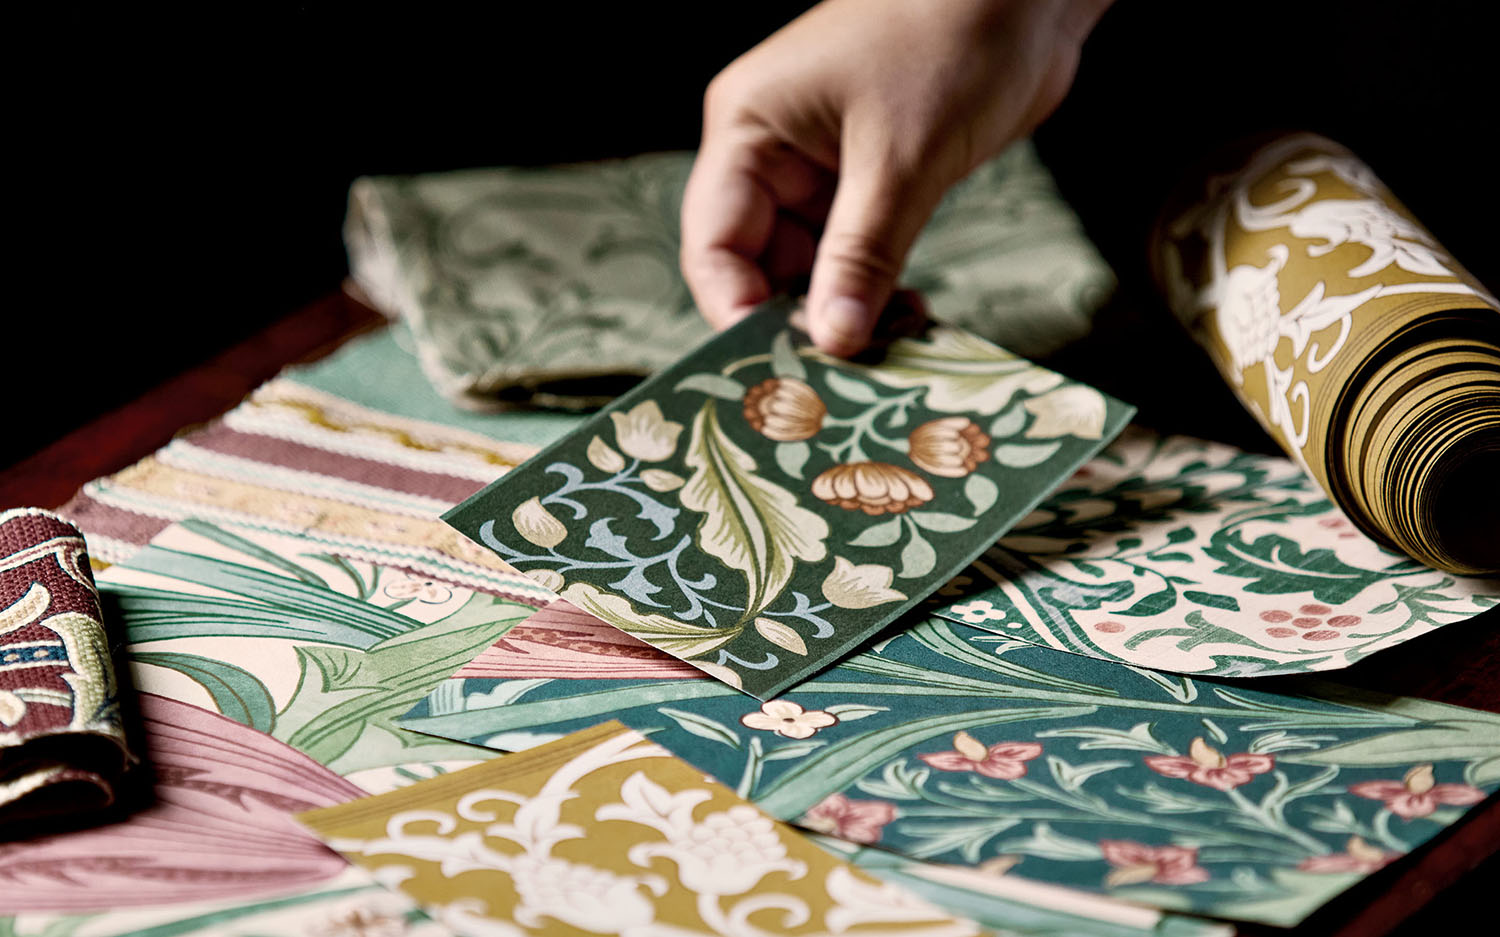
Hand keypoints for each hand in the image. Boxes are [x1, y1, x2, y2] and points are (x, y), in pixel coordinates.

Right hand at [681, 0, 1110, 354]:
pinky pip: (855, 253)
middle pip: (758, 265)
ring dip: (843, 313)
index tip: (777, 373)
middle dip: (797, 321)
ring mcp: (821, 166)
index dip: (737, 313)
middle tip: (840, 378)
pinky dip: (876, 291)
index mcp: (748, 129)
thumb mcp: (901, 160)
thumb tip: (830, 342)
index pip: (715, 245)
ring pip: (810, 267)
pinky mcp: (872, 177)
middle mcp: (772, 151)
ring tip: (884, 353)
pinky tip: (906, 322)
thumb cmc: (951, 39)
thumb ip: (861, 257)